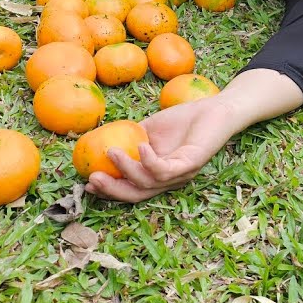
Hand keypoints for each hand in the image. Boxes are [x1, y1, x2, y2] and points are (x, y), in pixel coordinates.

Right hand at [83, 69, 302, 202]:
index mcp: (157, 174)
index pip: (132, 189)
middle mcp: (169, 180)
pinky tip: (140, 147)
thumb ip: (130, 137)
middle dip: (113, 190)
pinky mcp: (191, 165)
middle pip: (137, 194)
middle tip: (92, 179)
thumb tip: (101, 140)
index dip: (109, 190)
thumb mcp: (150, 129)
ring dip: (127, 170)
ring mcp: (180, 174)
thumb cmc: (184, 119)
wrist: (214, 108)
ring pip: (148, 182)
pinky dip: (150, 160)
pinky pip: (166, 169)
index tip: (87, 183)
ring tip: (111, 152)